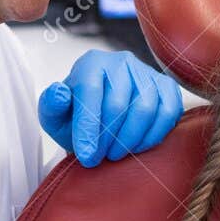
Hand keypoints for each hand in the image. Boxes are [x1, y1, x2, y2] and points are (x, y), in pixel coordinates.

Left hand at [38, 49, 182, 166]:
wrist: (101, 117)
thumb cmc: (77, 116)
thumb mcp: (55, 115)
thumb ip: (51, 105)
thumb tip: (60, 94)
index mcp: (91, 63)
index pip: (90, 92)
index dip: (88, 128)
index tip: (86, 156)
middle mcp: (121, 62)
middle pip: (118, 103)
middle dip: (107, 138)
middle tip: (99, 158)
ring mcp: (147, 72)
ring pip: (145, 109)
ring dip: (129, 140)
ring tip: (115, 154)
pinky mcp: (167, 87)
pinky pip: (168, 113)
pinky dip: (153, 136)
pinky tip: (137, 147)